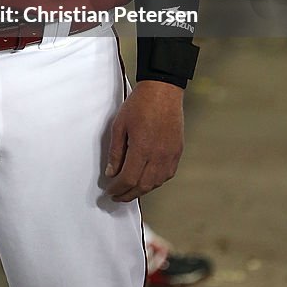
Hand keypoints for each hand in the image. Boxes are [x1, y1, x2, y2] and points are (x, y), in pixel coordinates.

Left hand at [105, 80, 183, 201]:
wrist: (163, 90)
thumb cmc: (140, 104)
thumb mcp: (119, 125)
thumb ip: (115, 152)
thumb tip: (111, 172)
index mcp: (142, 148)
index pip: (128, 179)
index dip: (117, 188)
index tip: (109, 190)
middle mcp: (158, 155)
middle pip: (142, 186)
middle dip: (128, 194)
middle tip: (117, 196)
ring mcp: (170, 155)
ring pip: (156, 183)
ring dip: (142, 190)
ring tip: (130, 191)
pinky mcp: (177, 151)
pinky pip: (167, 175)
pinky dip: (155, 182)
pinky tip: (147, 180)